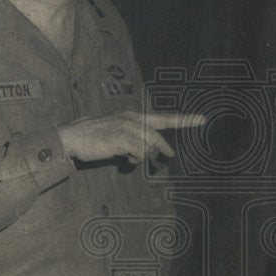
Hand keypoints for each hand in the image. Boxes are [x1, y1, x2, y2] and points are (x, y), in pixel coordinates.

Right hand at [57, 111, 204, 163]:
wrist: (74, 138)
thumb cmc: (96, 138)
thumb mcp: (118, 136)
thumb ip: (134, 141)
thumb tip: (144, 153)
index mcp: (134, 116)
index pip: (163, 118)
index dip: (184, 120)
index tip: (201, 119)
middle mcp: (133, 119)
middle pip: (157, 136)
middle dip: (163, 148)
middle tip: (170, 156)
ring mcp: (127, 127)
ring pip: (148, 146)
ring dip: (141, 156)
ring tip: (129, 158)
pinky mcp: (122, 138)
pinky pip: (139, 153)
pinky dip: (135, 159)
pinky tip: (126, 159)